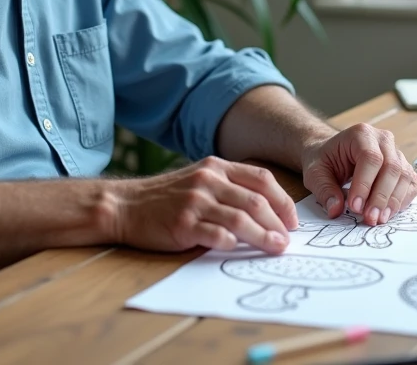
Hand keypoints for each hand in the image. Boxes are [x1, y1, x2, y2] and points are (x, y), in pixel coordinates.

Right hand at [107, 157, 298, 253]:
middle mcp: (208, 180)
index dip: (282, 200)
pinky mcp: (183, 224)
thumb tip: (266, 209)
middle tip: (288, 240)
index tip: (292, 220)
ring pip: (241, 219)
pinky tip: (240, 249)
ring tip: (276, 248)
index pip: (261, 179)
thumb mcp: (198, 179)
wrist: (124, 205)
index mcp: (216, 167)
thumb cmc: (165, 197)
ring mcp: (195, 201)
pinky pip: (216, 234)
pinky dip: (232, 242)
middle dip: (278, 222)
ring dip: (264, 236)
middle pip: (256, 201)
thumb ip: (227, 187)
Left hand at [300, 124, 416, 225]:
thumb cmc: (325, 160)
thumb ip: (324, 190)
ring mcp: (396, 152)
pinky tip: (389, 213)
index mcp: (360, 134)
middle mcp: (383, 140)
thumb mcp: (315, 172)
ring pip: (403, 176)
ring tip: (378, 219)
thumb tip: (335, 209)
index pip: (370, 158)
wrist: (333, 154)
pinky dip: (402, 200)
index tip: (355, 207)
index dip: (365, 184)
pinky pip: (410, 184)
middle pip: (391, 167)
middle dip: (381, 197)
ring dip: (392, 202)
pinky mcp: (403, 167)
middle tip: (369, 218)